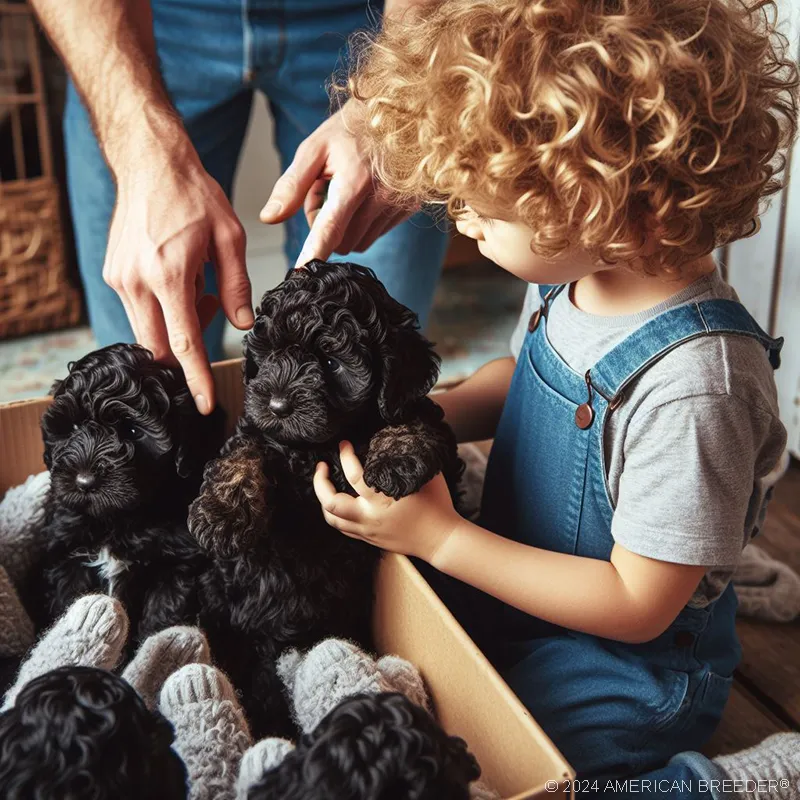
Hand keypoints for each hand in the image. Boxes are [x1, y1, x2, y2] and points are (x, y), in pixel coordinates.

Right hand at [103, 134, 253, 413]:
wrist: (149, 164)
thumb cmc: (193, 195)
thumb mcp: (229, 237)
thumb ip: (238, 285)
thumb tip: (241, 324)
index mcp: (168, 274)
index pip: (183, 343)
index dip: (195, 377)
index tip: (204, 403)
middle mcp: (136, 282)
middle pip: (159, 348)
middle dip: (186, 352)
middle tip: (212, 310)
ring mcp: (119, 279)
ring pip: (147, 332)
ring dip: (176, 327)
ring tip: (201, 286)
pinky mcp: (113, 274)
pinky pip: (139, 311)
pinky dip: (164, 311)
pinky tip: (182, 280)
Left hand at [260, 101, 412, 266]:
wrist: (400, 112)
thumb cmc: (351, 128)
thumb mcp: (315, 148)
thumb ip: (292, 185)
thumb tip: (269, 217)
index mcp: (354, 181)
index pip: (330, 229)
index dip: (314, 253)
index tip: (304, 274)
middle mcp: (380, 198)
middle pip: (341, 241)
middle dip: (327, 229)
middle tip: (324, 195)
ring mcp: (398, 205)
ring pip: (358, 241)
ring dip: (346, 227)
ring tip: (347, 192)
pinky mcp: (409, 209)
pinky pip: (376, 233)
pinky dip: (364, 223)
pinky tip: (366, 195)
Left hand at [313, 441, 461, 562]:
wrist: (442, 539)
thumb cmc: (438, 504)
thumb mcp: (425, 475)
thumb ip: (408, 458)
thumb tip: (396, 436)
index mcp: (383, 500)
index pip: (354, 475)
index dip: (345, 456)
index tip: (344, 444)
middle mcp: (370, 517)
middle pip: (331, 502)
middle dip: (320, 482)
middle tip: (322, 466)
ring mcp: (368, 531)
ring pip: (332, 518)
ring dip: (323, 500)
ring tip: (324, 485)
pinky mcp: (370, 539)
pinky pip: (343, 528)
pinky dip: (335, 514)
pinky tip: (338, 503)